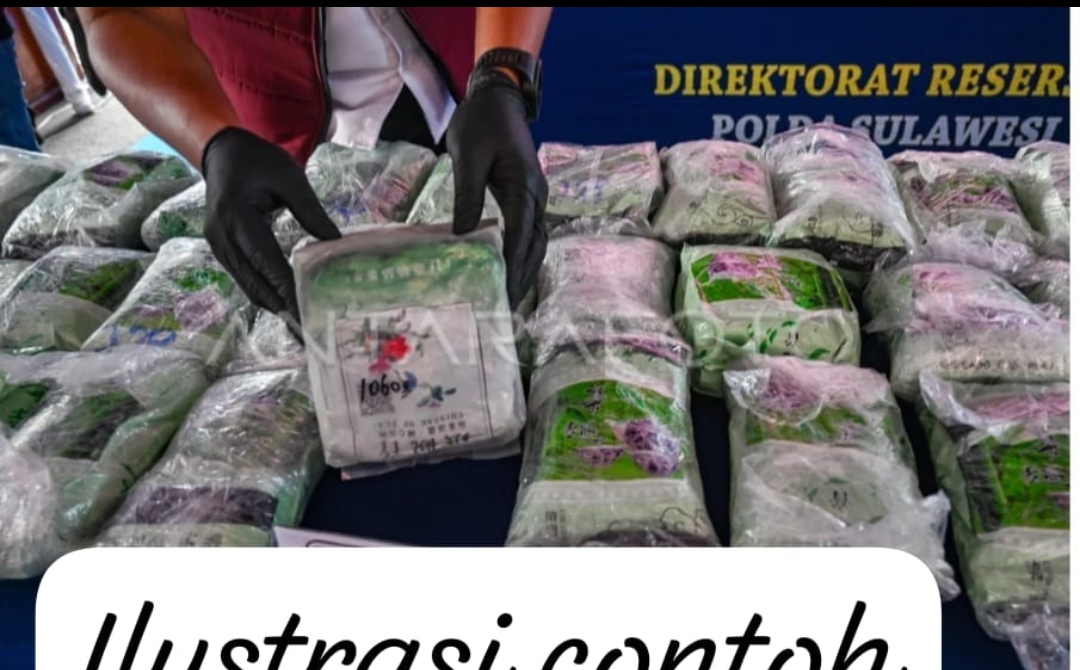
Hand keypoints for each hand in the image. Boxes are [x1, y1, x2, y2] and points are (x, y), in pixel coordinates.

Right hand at [202, 127, 339, 321]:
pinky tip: (284, 303)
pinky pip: (243, 277)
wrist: (221, 152)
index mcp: (238, 216)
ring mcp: (218, 245)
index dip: (285, 287)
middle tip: (307, 330)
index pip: (265, 260)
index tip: (305, 309)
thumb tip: (334, 243)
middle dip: (281, 306)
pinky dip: (263, 292)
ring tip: (299, 325)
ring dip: (272, 304)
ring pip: (247, 285)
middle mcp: (222, 236)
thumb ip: (311, 211)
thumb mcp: (290, 178)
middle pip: (253, 281)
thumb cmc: (258, 160)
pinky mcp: (221, 249)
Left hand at [447, 71, 547, 309]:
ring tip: (510, 298)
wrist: (497, 98)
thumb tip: (464, 235)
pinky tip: (510, 271)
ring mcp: (534, 197)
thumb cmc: (481, 123)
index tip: (504, 291)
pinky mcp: (526, 197)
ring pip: (536, 242)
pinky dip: (523, 255)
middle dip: (523, 277)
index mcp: (525, 186)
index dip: (514, 266)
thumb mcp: (468, 157)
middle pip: (535, 245)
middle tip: (506, 307)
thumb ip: (467, 196)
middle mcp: (536, 196)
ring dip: (526, 270)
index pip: (522, 235)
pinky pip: (529, 232)